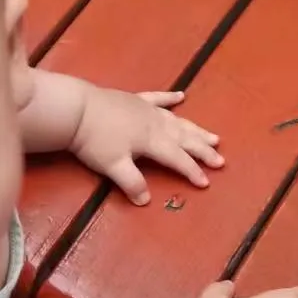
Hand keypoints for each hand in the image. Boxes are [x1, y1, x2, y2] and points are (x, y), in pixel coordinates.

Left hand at [70, 87, 223, 204]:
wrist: (76, 109)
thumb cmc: (94, 140)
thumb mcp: (112, 166)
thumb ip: (131, 183)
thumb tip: (146, 201)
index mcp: (152, 142)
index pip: (177, 159)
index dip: (192, 171)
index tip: (206, 182)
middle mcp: (155, 124)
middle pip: (184, 139)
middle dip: (203, 151)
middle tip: (220, 160)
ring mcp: (146, 109)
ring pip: (177, 120)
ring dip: (196, 129)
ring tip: (214, 137)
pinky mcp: (134, 99)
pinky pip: (158, 98)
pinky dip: (170, 98)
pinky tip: (181, 96)